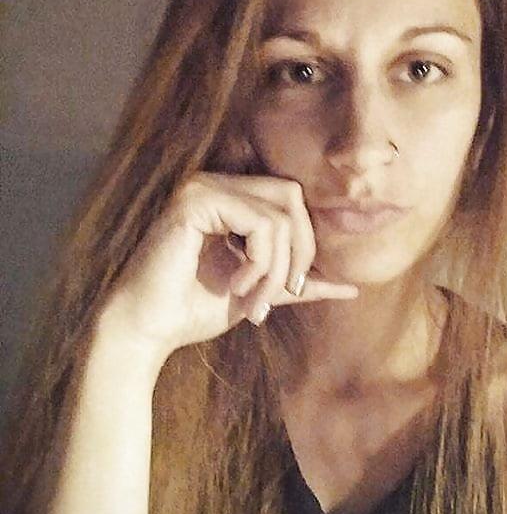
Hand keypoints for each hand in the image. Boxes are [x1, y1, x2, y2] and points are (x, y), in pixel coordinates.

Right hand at [97, 172, 357, 374]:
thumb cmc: (194, 309)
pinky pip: (259, 223)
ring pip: (279, 214)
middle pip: (292, 197)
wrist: (148, 329)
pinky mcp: (195, 200)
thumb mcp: (260, 291)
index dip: (304, 244)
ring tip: (255, 301)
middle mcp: (216, 183)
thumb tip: (352, 287)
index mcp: (230, 198)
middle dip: (299, 251)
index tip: (293, 291)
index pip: (292, 201)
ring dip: (277, 268)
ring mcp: (203, 187)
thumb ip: (299, 283)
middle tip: (284, 293)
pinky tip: (236, 286)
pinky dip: (260, 262)